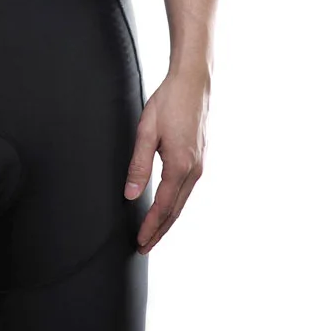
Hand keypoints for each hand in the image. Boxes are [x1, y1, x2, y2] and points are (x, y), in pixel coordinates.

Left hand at [124, 68, 208, 253]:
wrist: (192, 83)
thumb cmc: (168, 102)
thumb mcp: (146, 132)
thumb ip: (139, 165)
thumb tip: (130, 194)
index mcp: (180, 166)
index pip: (164, 206)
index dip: (151, 226)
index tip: (140, 242)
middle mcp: (195, 170)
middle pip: (176, 210)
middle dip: (160, 231)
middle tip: (144, 247)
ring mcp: (200, 164)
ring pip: (182, 201)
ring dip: (167, 220)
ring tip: (153, 233)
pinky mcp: (199, 158)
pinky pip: (187, 189)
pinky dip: (175, 205)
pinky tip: (167, 208)